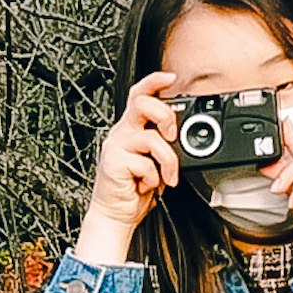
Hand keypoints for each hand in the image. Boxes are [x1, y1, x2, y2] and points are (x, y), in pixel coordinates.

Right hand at [74, 73, 180, 266]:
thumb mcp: (154, 162)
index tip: (171, 77)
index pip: (138, 95)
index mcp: (130, 129)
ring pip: (152, 139)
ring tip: (165, 177)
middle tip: (171, 137)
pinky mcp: (113, 163)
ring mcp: (115, 147)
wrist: (114, 216)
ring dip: (167, 161)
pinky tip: (146, 185)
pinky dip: (153, 178)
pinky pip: (145, 163)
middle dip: (165, 116)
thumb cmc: (133, 190)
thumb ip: (163, 145)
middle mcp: (121, 134)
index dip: (154, 81)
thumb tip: (179, 134)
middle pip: (142, 103)